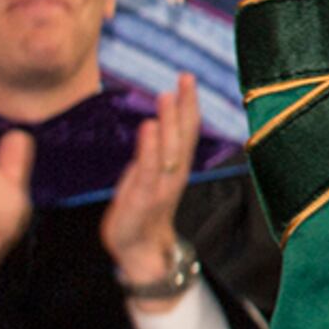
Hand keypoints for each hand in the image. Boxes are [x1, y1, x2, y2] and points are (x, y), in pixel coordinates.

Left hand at [99, 72, 199, 295]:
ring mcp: (161, 186)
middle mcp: (175, 174)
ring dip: (170, 121)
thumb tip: (153, 126)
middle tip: (185, 78)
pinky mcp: (144, 198)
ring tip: (167, 95)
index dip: (189, 104)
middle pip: (185, 134)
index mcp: (176, 167)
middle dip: (186, 105)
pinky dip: (150, 147)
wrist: (139, 250)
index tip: (188, 78)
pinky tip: (149, 128)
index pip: (186, 130)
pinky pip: (149, 169)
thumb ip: (151, 154)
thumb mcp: (147, 178)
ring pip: (170, 149)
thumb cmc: (141, 211)